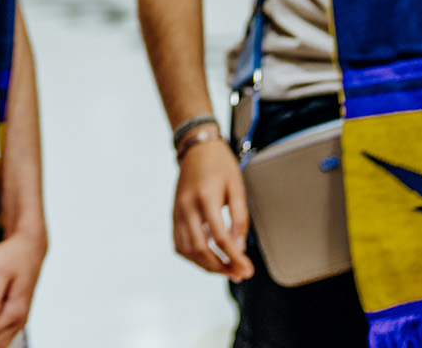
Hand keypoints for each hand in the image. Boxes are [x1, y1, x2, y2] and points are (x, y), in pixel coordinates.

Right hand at [172, 137, 251, 280]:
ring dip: (206, 265)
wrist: (196, 148)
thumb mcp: (237, 187)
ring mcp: (177, 212)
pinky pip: (179, 243)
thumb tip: (240, 247)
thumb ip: (239, 218)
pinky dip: (193, 256)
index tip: (247, 270)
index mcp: (206, 198)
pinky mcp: (174, 214)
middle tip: (238, 273)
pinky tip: (208, 258)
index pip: (220, 238)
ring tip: (225, 269)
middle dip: (220, 267)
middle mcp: (187, 207)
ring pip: (187, 250)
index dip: (234, 258)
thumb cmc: (219, 164)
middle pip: (201, 249)